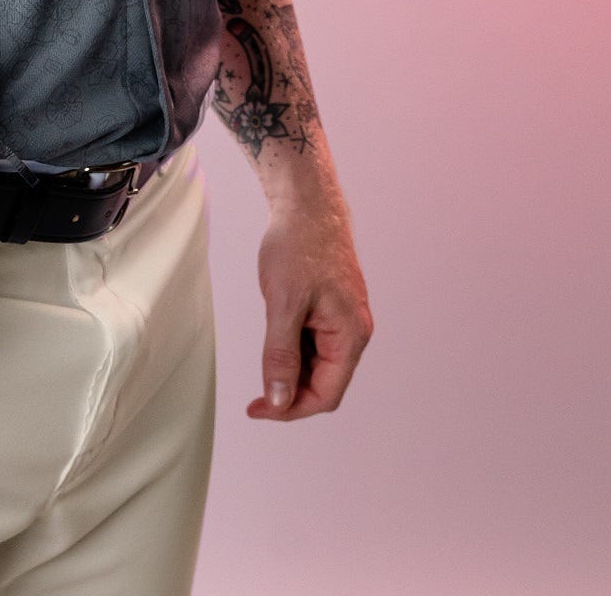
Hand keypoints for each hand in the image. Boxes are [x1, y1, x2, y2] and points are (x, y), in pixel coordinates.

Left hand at [246, 191, 373, 420]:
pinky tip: (275, 332)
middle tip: (255, 394)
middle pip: (325, 381)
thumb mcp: (283, 304)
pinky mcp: (333, 306)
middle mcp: (354, 330)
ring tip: (265, 349)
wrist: (306, 202)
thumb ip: (280, 355)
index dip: (292, 409)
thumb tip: (279, 400)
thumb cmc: (298, 246)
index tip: (259, 409)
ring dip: (291, 367)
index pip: (326, 394)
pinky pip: (316, 340)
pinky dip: (294, 346)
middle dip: (291, 391)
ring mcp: (345, 317)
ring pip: (318, 361)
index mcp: (351, 335)